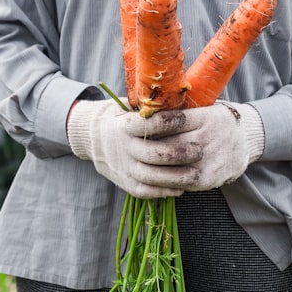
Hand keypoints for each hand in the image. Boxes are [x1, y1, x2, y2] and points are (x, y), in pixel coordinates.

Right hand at [67, 99, 202, 197]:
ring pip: (150, 176)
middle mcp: (122, 148)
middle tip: (199, 151)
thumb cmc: (123, 119)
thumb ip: (151, 108)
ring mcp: (123, 167)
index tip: (185, 119)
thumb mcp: (131, 108)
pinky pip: (145, 191)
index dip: (167, 122)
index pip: (146, 125)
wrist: (93, 139)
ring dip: (176, 176)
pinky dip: (164, 191)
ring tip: (196, 173)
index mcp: (124, 126)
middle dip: (179, 153)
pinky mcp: (125, 183)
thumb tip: (181, 100)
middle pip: (152, 154)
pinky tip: (182, 187)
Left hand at [133, 102, 264, 190]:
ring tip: (137, 160)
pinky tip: (152, 174)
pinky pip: (180, 181)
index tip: (135, 124)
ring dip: (152, 165)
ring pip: (173, 165)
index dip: (151, 124)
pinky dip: (164, 179)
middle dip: (148, 145)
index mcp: (208, 117)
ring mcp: (210, 160)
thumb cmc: (215, 120)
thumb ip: (181, 109)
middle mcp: (210, 138)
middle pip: (170, 144)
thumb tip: (146, 107)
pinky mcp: (209, 178)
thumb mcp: (205, 107)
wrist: (245, 140)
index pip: (173, 120)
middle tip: (130, 145)